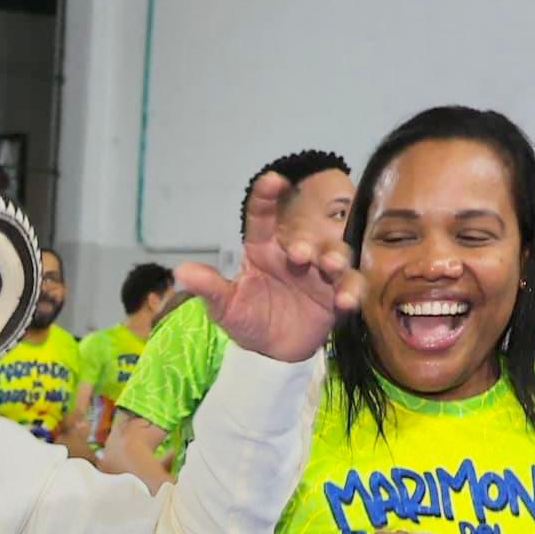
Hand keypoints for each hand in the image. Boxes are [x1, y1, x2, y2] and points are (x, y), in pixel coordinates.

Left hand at [171, 173, 360, 364]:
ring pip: (335, 255)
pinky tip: (345, 301)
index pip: (262, 217)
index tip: (273, 180)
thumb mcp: (225, 307)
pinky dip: (352, 291)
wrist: (272, 353)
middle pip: (308, 237)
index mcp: (264, 250)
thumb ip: (210, 288)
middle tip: (301, 255)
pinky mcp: (336, 296)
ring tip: (331, 269)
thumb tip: (182, 271)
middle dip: (308, 243)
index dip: (267, 197)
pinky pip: (351, 287)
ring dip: (335, 259)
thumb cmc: (248, 319)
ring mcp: (319, 275)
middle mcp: (295, 256)